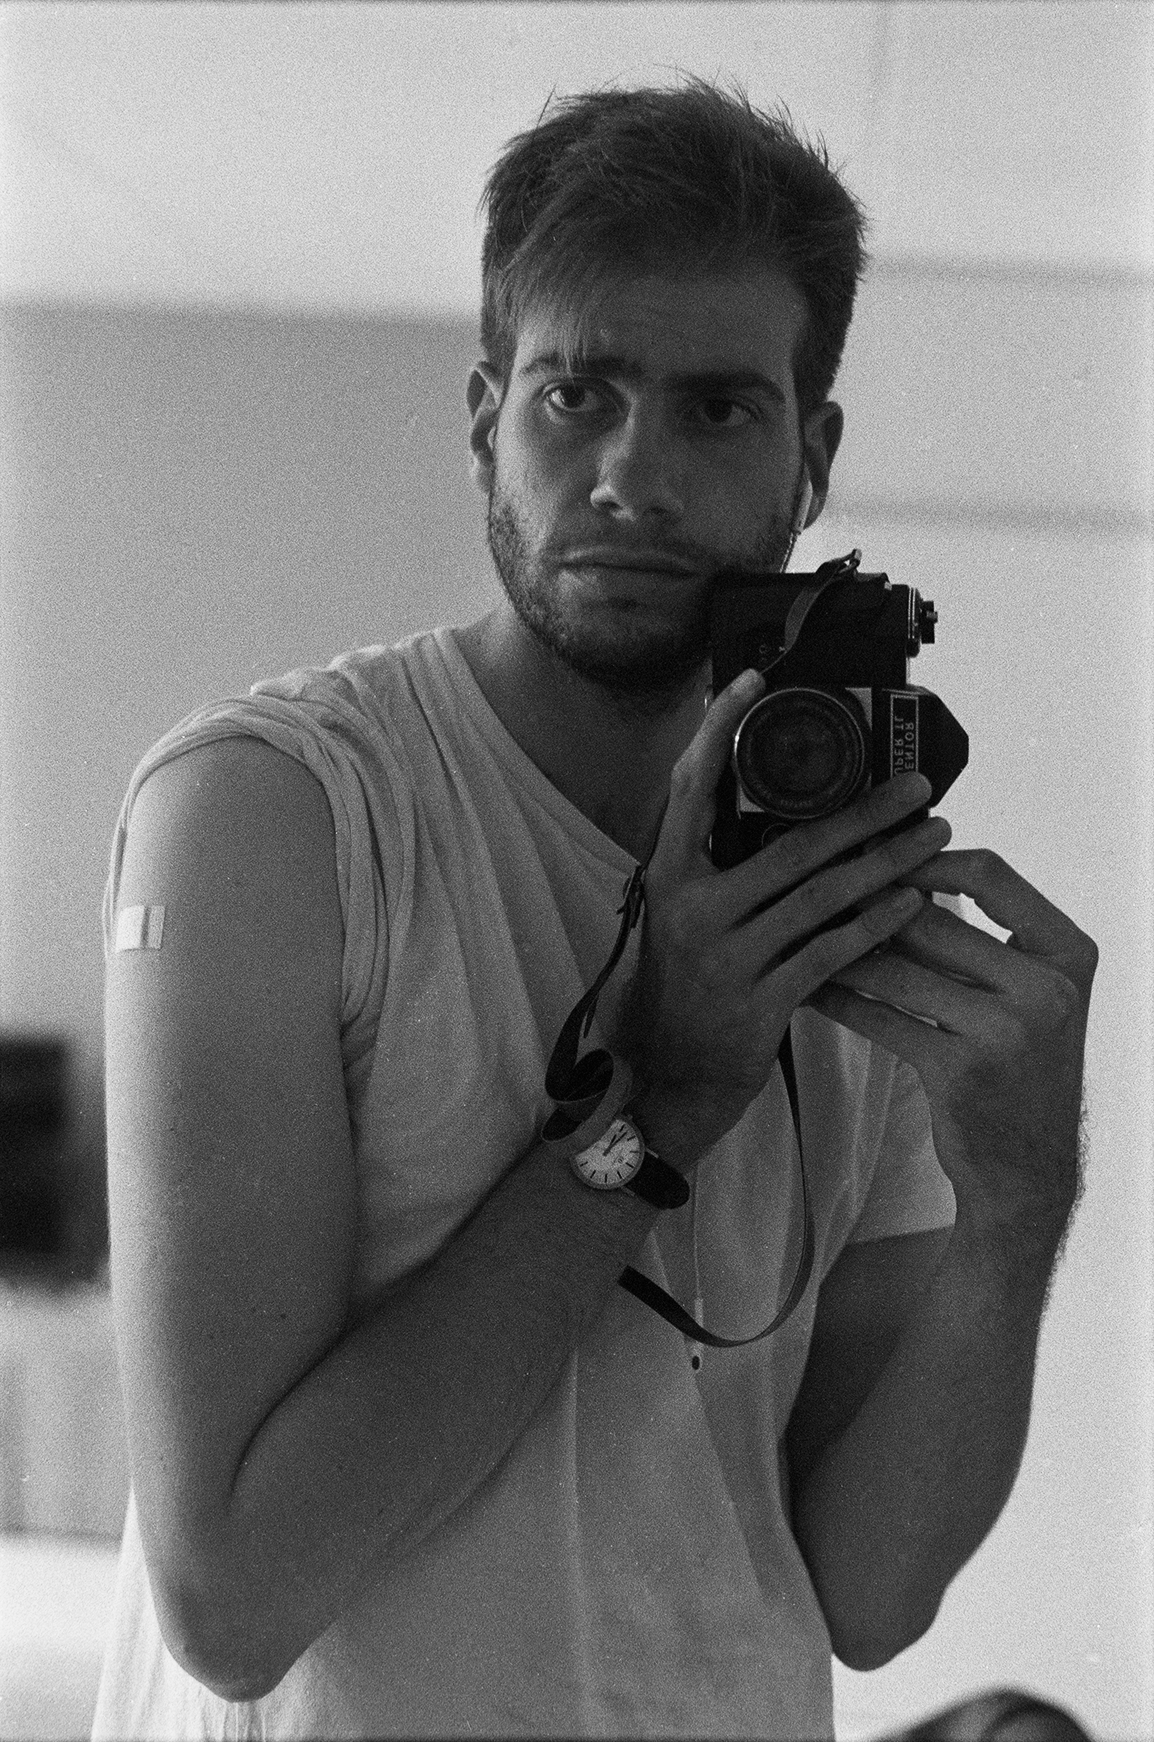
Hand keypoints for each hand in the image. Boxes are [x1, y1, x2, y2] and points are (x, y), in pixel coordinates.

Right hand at [623, 670, 951, 1167]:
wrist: (664, 1081)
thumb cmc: (678, 989)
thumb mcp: (675, 919)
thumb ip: (712, 869)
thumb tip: (773, 810)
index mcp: (667, 877)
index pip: (690, 786)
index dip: (720, 729)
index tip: (756, 681)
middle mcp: (693, 910)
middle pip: (791, 844)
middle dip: (865, 811)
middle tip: (918, 785)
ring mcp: (727, 958)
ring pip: (823, 895)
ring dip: (889, 861)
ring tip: (935, 835)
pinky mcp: (761, 1004)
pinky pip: (832, 953)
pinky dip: (877, 924)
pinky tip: (916, 903)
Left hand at [807, 850, 1097, 1266]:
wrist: (1029, 1169)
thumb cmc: (1019, 1066)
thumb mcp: (1029, 993)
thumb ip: (982, 938)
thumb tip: (898, 868)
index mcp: (1068, 952)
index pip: (990, 874)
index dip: (925, 856)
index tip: (875, 848)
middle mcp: (1047, 989)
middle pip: (932, 920)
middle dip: (865, 903)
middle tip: (811, 884)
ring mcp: (1006, 1033)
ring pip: (898, 969)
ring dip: (842, 950)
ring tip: (797, 929)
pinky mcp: (960, 1073)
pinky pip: (881, 1018)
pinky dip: (840, 999)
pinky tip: (809, 987)